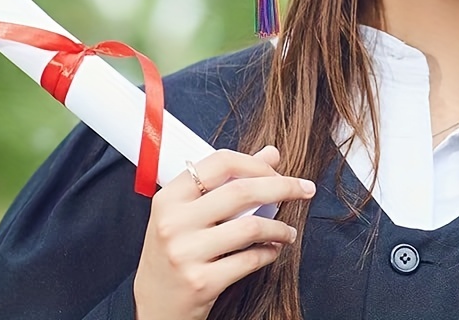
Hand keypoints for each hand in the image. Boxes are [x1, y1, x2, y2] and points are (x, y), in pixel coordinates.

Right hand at [133, 146, 314, 319]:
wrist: (154, 308)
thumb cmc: (174, 253)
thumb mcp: (190, 213)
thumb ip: (229, 180)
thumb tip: (271, 153)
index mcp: (170, 197)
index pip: (221, 162)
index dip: (256, 163)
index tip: (278, 169)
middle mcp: (174, 222)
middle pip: (242, 191)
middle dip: (283, 187)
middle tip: (304, 189)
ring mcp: (185, 253)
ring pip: (250, 226)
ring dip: (280, 227)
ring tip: (288, 231)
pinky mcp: (200, 283)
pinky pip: (249, 260)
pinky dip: (270, 253)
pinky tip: (273, 250)